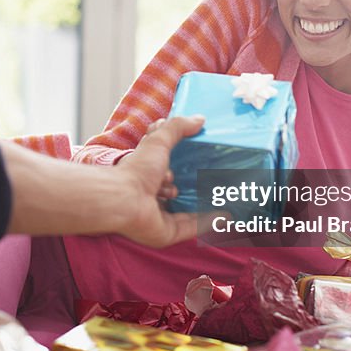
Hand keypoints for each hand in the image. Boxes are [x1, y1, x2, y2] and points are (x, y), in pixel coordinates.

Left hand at [113, 115, 212, 246]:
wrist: (124, 199)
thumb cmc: (137, 169)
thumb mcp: (159, 140)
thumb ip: (177, 127)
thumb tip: (200, 119)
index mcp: (146, 173)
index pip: (164, 168)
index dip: (178, 163)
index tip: (196, 156)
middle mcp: (152, 195)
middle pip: (174, 191)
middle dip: (189, 184)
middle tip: (210, 176)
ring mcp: (160, 215)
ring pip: (184, 211)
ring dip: (201, 204)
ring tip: (219, 194)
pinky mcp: (168, 232)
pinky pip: (192, 228)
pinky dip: (209, 222)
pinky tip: (226, 215)